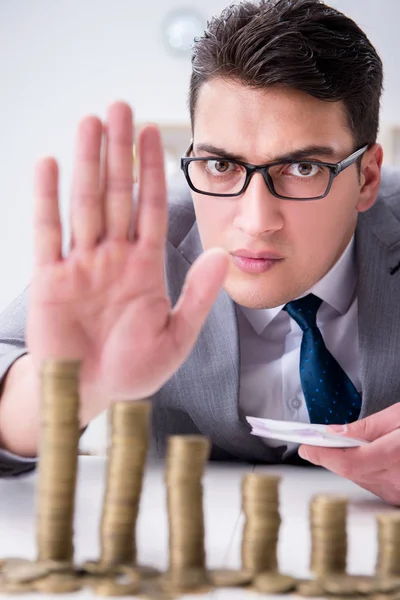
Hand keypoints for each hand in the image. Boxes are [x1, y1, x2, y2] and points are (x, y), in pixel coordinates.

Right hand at [27, 102, 228, 419]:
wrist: (91, 393)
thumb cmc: (133, 370)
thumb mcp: (176, 335)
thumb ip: (198, 295)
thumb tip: (224, 257)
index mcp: (144, 267)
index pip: (149, 207)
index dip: (151, 171)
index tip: (153, 134)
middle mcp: (112, 257)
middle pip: (116, 194)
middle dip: (118, 152)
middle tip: (119, 107)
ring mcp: (81, 264)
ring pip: (85, 203)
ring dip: (86, 163)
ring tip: (90, 123)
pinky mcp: (50, 279)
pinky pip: (48, 233)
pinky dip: (47, 200)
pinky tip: (49, 165)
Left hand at [298, 404, 399, 504]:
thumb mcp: (398, 417)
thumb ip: (367, 427)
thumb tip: (335, 433)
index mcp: (396, 456)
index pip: (348, 463)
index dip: (322, 455)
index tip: (306, 447)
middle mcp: (396, 481)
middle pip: (349, 472)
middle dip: (332, 454)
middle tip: (318, 441)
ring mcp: (396, 492)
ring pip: (358, 479)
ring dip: (347, 462)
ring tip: (349, 444)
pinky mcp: (397, 497)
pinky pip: (371, 484)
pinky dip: (362, 470)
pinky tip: (365, 456)